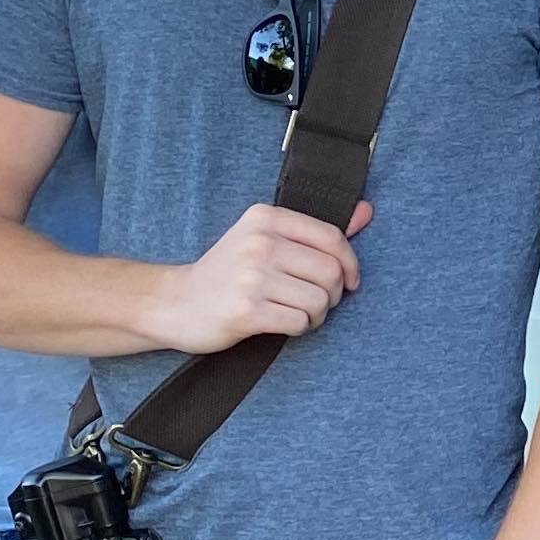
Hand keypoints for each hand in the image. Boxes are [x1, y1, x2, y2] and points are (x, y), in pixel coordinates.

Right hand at [144, 202, 373, 354]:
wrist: (174, 303)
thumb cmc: (227, 273)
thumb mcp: (265, 239)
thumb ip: (315, 231)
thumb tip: (366, 211)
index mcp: (265, 218)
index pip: (332, 238)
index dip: (350, 264)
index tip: (348, 281)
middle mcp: (260, 242)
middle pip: (331, 272)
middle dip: (331, 294)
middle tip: (313, 302)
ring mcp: (252, 276)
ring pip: (319, 300)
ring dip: (315, 315)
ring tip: (295, 312)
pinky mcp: (246, 310)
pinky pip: (300, 321)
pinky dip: (299, 327)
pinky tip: (281, 323)